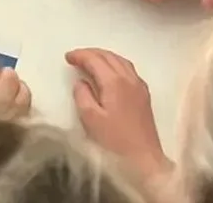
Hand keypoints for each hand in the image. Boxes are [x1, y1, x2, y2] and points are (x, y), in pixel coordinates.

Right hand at [67, 48, 170, 183]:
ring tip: (91, 61)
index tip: (67, 57)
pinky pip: (128, 69)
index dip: (80, 55)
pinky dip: (115, 64)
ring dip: (104, 57)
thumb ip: (82, 95)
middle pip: (108, 56)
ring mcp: (139, 85)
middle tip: (76, 57)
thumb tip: (81, 81)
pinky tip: (110, 72)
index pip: (95, 59)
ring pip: (120, 60)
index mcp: (114, 81)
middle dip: (91, 53)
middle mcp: (129, 78)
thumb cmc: (114, 140)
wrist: (144, 159)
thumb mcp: (90, 118)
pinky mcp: (144, 94)